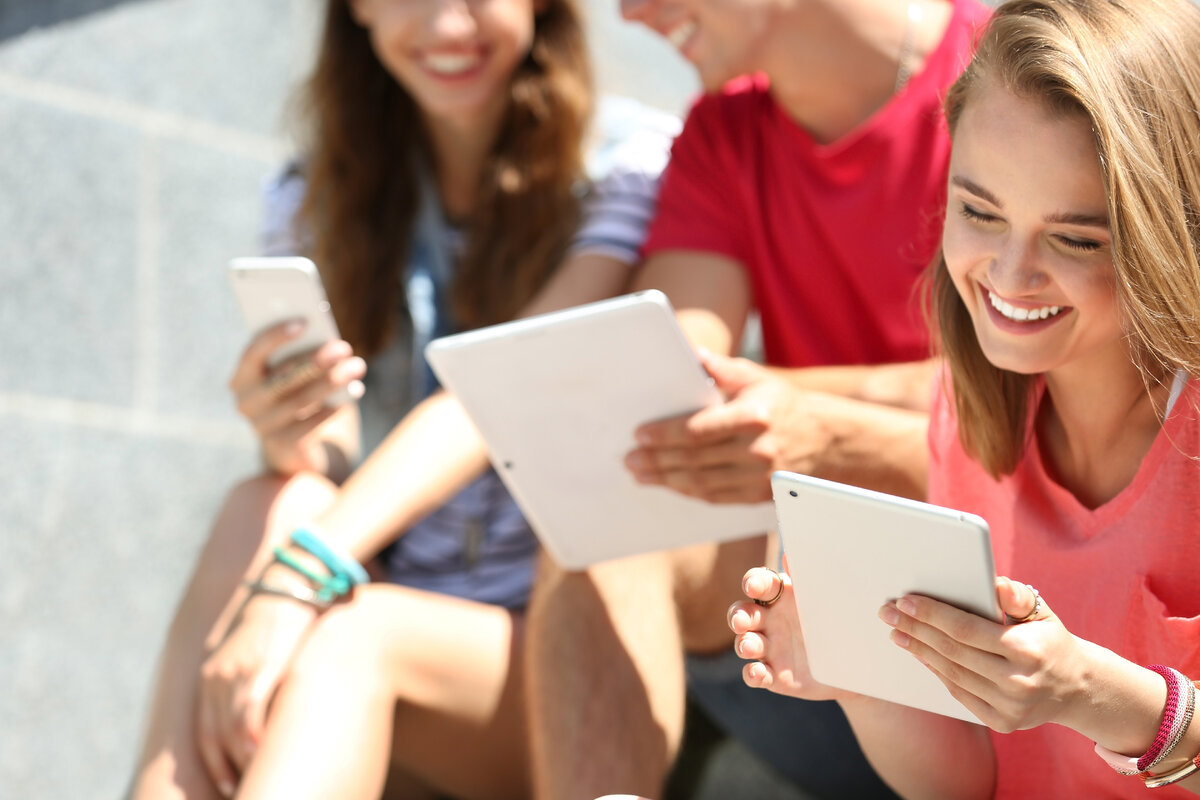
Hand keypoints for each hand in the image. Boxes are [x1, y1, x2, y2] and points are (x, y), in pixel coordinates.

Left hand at [196, 594, 316, 795]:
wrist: (293, 582)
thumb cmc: (284, 620)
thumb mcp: (256, 650)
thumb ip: (251, 680)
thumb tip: (261, 715)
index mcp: (212, 675)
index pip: (205, 734)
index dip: (216, 765)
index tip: (231, 786)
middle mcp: (216, 676)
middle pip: (213, 739)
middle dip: (228, 770)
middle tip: (246, 791)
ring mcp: (237, 672)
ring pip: (230, 734)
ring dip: (243, 763)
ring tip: (260, 781)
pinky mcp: (261, 667)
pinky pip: (249, 716)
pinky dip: (253, 741)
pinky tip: (265, 756)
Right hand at [229, 320, 365, 473]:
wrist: (292, 444)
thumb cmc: (295, 392)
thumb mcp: (294, 373)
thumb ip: (301, 355)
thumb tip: (328, 341)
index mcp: (242, 377)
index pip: (253, 353)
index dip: (276, 337)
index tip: (304, 322)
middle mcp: (246, 402)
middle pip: (283, 377)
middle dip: (315, 360)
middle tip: (344, 347)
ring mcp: (261, 427)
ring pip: (300, 400)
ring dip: (333, 381)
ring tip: (358, 366)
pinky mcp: (281, 446)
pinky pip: (310, 425)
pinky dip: (332, 407)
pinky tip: (354, 392)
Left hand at [625, 351, 832, 503]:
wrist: (825, 440)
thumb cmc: (782, 404)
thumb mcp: (757, 379)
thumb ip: (724, 369)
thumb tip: (694, 356)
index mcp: (753, 416)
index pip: (699, 430)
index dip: (665, 435)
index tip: (640, 435)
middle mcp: (757, 449)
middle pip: (695, 459)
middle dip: (657, 460)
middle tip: (629, 459)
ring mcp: (758, 477)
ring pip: (702, 482)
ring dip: (666, 479)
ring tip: (640, 474)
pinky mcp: (758, 495)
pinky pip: (715, 497)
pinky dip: (689, 491)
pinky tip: (669, 484)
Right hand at [728, 562, 847, 701]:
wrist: (855, 664)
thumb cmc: (837, 623)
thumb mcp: (827, 600)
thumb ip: (808, 580)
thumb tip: (790, 556)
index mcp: (782, 597)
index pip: (761, 584)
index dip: (753, 582)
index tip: (752, 586)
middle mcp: (770, 620)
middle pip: (743, 613)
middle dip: (738, 616)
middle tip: (741, 621)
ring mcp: (769, 648)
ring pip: (745, 643)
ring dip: (744, 644)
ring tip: (750, 646)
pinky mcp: (772, 675)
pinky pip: (755, 674)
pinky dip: (752, 674)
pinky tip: (758, 672)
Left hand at [879, 576, 1086, 732]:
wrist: (1078, 689)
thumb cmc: (1049, 641)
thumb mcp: (1042, 612)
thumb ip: (1016, 597)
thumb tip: (993, 584)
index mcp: (1027, 650)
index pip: (966, 629)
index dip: (931, 615)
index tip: (904, 601)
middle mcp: (1018, 682)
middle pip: (952, 651)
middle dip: (915, 629)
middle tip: (887, 612)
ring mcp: (1010, 707)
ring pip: (951, 673)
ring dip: (918, 650)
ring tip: (897, 632)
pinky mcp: (1002, 723)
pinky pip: (958, 693)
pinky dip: (936, 671)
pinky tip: (920, 654)